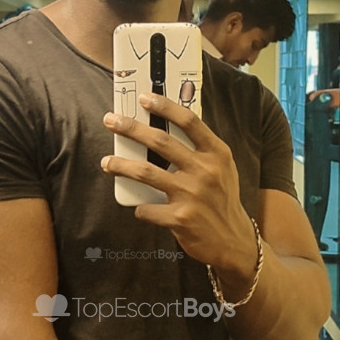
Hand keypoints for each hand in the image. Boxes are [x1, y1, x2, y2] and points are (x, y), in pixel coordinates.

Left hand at [102, 95, 256, 277]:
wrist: (233, 241)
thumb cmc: (221, 201)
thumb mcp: (222, 170)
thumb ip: (201, 151)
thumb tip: (164, 129)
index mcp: (217, 154)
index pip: (189, 121)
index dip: (165, 106)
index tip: (144, 98)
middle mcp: (205, 171)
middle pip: (161, 141)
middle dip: (131, 128)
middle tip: (111, 120)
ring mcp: (191, 194)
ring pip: (146, 172)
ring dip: (121, 165)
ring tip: (106, 162)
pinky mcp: (180, 218)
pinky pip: (147, 208)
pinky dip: (139, 208)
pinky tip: (139, 208)